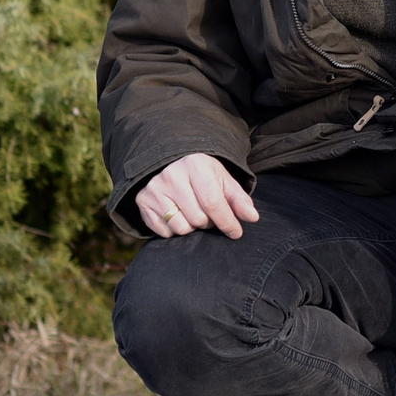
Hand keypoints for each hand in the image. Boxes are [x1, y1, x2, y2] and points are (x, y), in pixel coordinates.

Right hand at [136, 152, 259, 238]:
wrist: (171, 162)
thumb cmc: (203, 174)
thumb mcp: (223, 180)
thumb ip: (239, 199)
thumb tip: (252, 218)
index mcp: (195, 166)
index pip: (213, 203)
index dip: (227, 222)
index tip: (236, 233)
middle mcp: (171, 176)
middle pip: (198, 218)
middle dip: (209, 222)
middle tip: (209, 214)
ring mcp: (154, 189)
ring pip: (181, 228)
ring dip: (192, 227)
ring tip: (194, 213)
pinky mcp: (142, 201)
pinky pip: (164, 231)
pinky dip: (175, 230)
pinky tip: (178, 215)